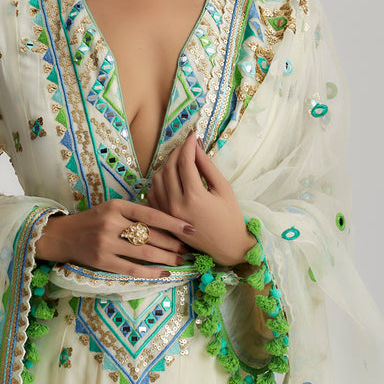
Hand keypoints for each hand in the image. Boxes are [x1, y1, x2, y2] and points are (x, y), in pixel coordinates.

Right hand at [35, 199, 191, 278]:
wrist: (63, 235)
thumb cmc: (94, 221)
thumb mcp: (112, 209)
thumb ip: (135, 213)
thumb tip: (167, 220)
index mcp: (117, 206)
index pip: (151, 214)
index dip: (173, 222)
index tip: (190, 228)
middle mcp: (112, 223)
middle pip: (150, 234)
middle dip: (173, 243)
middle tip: (188, 249)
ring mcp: (106, 243)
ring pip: (144, 252)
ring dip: (166, 258)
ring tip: (180, 261)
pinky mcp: (102, 261)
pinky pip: (132, 269)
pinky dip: (150, 272)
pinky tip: (163, 273)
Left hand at [147, 132, 255, 265]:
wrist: (227, 248)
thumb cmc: (230, 217)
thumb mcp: (223, 189)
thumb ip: (207, 166)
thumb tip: (196, 146)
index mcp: (194, 197)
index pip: (185, 162)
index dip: (188, 145)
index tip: (193, 135)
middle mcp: (176, 205)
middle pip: (169, 168)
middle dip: (177, 152)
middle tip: (187, 145)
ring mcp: (167, 213)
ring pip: (157, 179)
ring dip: (167, 165)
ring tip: (181, 161)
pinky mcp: (163, 218)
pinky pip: (154, 193)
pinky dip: (160, 181)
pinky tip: (172, 177)